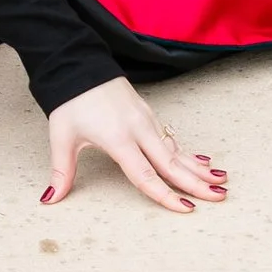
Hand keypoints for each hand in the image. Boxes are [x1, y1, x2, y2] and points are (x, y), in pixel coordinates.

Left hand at [42, 77, 228, 213]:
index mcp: (117, 138)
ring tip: (221, 182)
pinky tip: (203, 163)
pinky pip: (171, 138)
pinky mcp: (147, 113)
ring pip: (175, 150)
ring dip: (198, 168)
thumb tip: (50, 200)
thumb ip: (61, 171)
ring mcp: (145, 119)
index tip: (186, 209)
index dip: (165, 195)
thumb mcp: (61, 136)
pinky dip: (188, 153)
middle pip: (170, 163)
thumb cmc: (69, 101)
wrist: (76, 62)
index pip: (145, 175)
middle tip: (220, 198)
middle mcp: (137, 129)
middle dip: (196, 183)